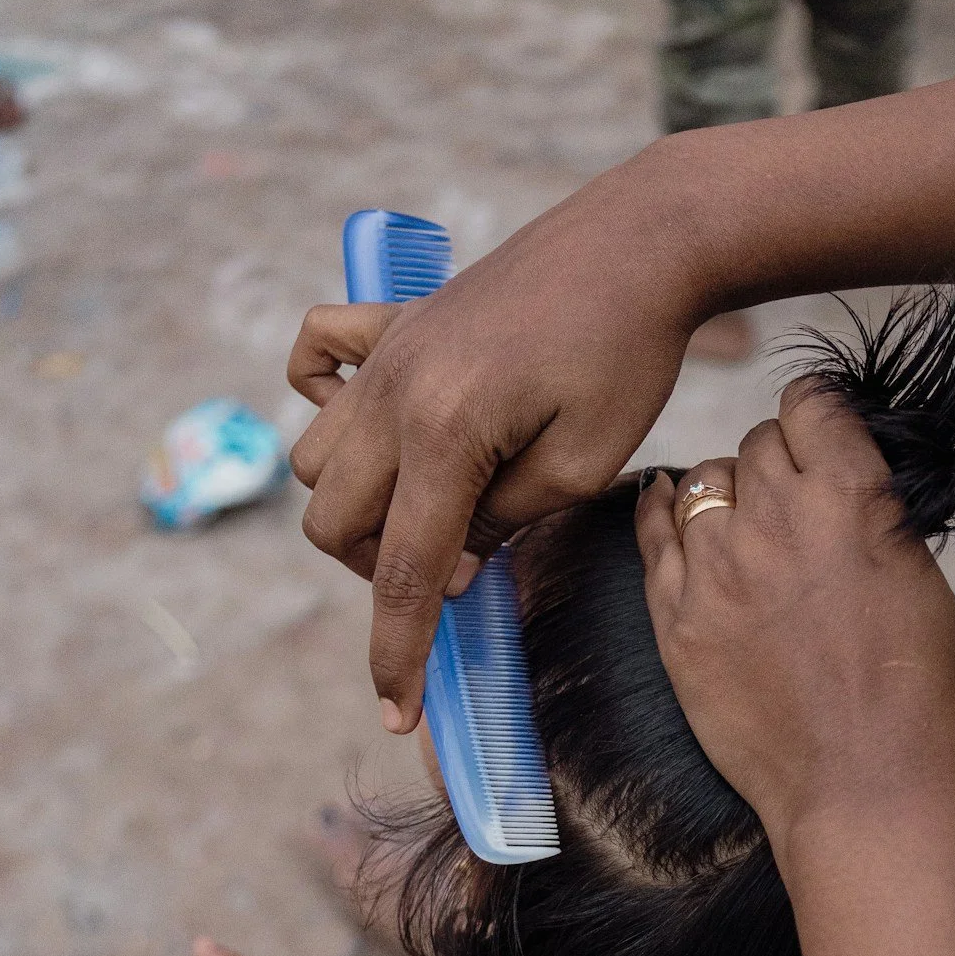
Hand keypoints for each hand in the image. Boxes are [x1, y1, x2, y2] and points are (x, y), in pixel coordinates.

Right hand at [287, 150, 706, 728]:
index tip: (394, 714)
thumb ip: (504, 524)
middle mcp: (395, 393)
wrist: (639, 242)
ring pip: (317, 459)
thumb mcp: (585, 464)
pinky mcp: (395, 321)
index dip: (398, 652)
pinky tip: (380, 425)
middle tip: (456, 563)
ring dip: (357, 503)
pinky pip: (315, 359)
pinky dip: (325, 401)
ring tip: (433, 504)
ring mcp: (386, 354)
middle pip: (336, 522)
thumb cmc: (629, 354)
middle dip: (381, 569)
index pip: (406, 571)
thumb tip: (446, 568)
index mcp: (446, 433)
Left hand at [635, 383, 954, 859]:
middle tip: (792, 501)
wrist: (864, 788)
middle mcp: (776, 519)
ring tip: (745, 525)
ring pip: (701, 482)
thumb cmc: (915, 694)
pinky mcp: (676, 619)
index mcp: (852, 498)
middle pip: (754, 443)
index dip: (816, 418)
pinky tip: (666, 505)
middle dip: (776, 462)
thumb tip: (838, 479)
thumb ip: (870, 514)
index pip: (811, 404)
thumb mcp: (918, 577)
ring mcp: (717, 569)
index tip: (819, 438)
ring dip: (725, 494)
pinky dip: (661, 512)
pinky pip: (651, 533)